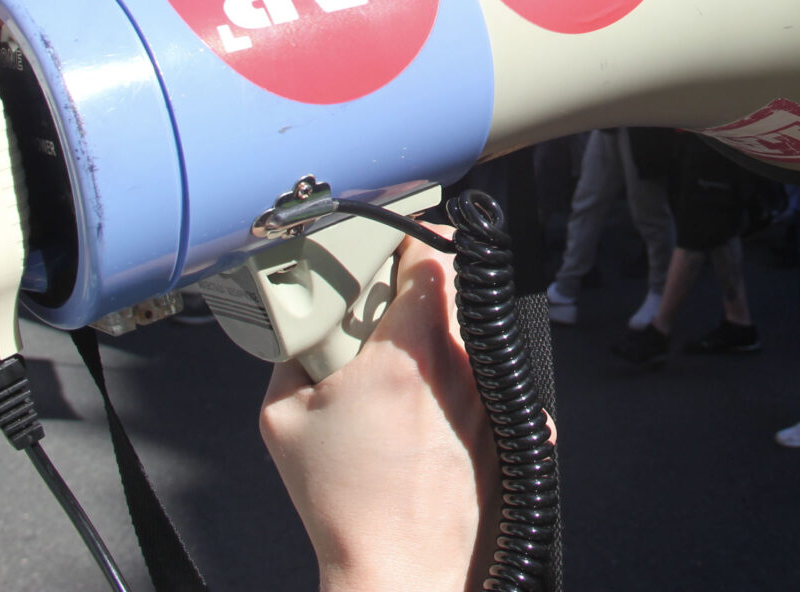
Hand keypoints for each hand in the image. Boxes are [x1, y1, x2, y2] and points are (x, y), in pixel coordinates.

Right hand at [260, 230, 503, 591]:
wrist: (400, 569)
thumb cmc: (343, 504)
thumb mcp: (281, 417)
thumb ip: (290, 350)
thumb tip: (303, 320)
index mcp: (406, 353)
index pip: (429, 255)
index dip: (408, 242)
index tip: (392, 247)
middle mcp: (460, 366)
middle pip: (453, 288)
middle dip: (418, 291)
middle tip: (381, 319)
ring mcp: (493, 395)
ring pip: (471, 332)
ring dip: (441, 339)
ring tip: (402, 384)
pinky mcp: (518, 424)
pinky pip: (492, 377)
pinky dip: (465, 384)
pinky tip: (432, 418)